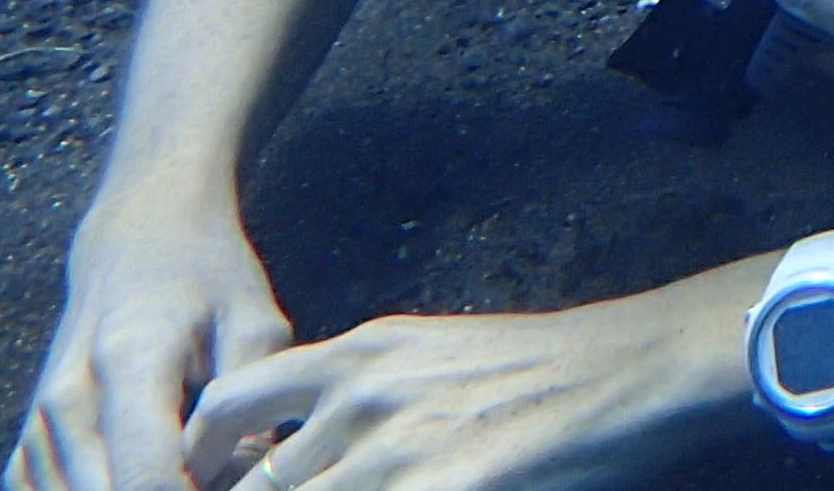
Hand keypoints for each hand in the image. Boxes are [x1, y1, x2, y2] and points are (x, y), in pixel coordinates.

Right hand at [2, 198, 294, 490]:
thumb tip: (240, 485)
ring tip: (186, 468)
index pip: (147, 479)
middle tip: (214, 473)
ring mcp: (39, 421)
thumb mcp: (256, 324)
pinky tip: (138, 472)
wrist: (140, 233)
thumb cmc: (208, 276)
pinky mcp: (28, 437)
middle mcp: (68, 397)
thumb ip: (248, 411)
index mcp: (130, 361)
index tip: (234, 487)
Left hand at [179, 288, 748, 490]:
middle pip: (252, 484)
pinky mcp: (437, 490)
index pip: (226, 407)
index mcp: (355, 356)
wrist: (633, 369)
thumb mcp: (433, 357)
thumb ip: (363, 396)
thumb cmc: (544, 370)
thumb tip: (309, 448)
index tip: (206, 480)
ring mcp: (395, 449)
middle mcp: (359, 398)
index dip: (201, 459)